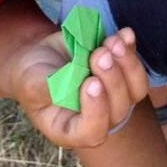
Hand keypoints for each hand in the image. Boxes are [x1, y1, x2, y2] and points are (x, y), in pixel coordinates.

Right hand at [10, 28, 151, 148]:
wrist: (40, 56)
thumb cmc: (31, 76)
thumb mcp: (31, 83)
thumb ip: (49, 87)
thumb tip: (71, 83)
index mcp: (70, 129)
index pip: (92, 132)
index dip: (98, 111)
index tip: (91, 82)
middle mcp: (96, 118)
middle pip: (119, 109)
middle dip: (113, 80)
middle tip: (100, 54)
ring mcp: (113, 97)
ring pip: (135, 89)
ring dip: (128, 64)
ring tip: (111, 42)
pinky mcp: (122, 75)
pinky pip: (135, 66)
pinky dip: (131, 50)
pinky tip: (124, 34)